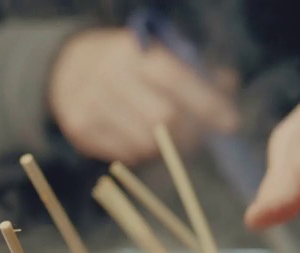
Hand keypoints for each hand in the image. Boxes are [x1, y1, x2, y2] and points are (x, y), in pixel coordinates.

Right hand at [48, 29, 238, 164]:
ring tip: (166, 137)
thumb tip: (229, 85)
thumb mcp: (160, 55)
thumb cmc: (130, 65)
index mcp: (132, 51)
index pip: (174, 78)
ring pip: (145, 142)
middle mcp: (108, 73)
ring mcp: (90, 101)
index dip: (206, 103)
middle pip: (162, 118)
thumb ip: (197, 71)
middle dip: (189, 133)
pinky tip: (138, 137)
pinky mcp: (80, 127)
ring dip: (165, 147)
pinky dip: (141, 152)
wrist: (68, 68)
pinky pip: (125, 154)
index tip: (231, 123)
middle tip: (198, 138)